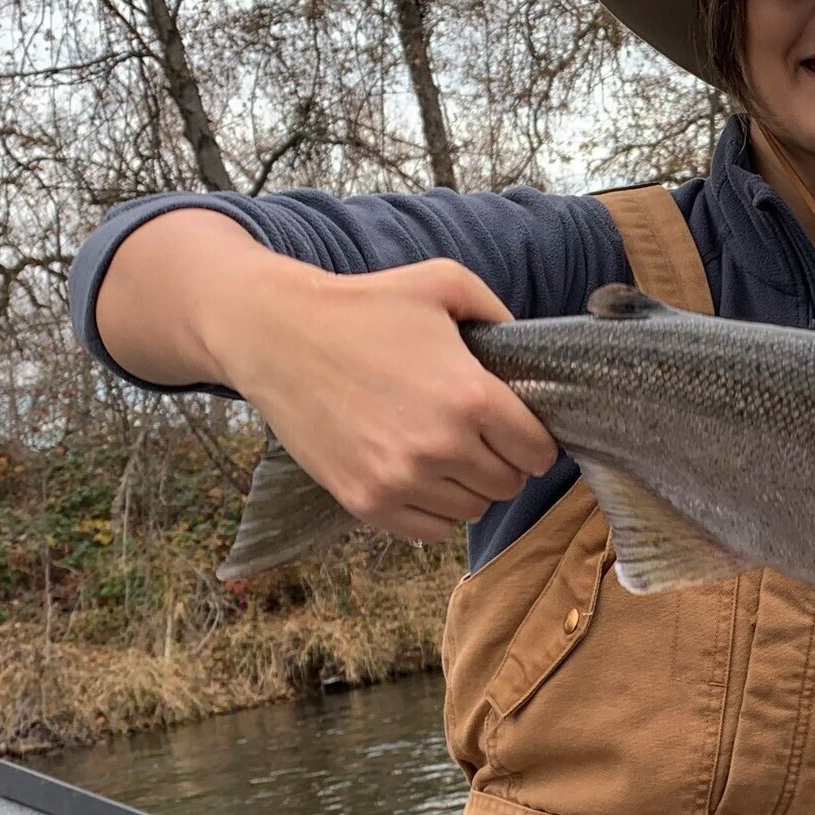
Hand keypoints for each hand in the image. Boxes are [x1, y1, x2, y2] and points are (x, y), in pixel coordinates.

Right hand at [212, 257, 557, 543]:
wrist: (276, 334)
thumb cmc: (363, 305)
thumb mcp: (444, 283)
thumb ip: (500, 313)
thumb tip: (527, 352)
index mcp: (470, 398)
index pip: (537, 452)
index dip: (535, 440)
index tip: (519, 429)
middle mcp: (440, 447)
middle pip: (508, 484)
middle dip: (504, 461)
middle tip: (480, 437)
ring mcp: (400, 480)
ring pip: (472, 510)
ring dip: (469, 486)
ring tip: (447, 452)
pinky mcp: (366, 501)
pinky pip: (431, 530)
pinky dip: (434, 509)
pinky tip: (421, 474)